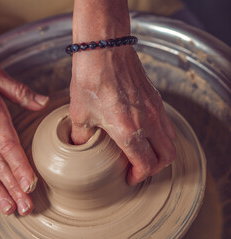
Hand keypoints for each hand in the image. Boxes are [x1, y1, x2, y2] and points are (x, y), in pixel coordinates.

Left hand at [70, 47, 175, 184]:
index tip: (129, 177)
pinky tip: (143, 131)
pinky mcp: (156, 98)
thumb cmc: (90, 79)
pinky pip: (167, 123)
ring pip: (171, 140)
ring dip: (160, 152)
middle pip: (166, 157)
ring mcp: (156, 109)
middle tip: (138, 169)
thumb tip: (79, 146)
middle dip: (154, 168)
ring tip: (143, 152)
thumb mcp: (80, 114)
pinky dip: (161, 134)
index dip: (139, 176)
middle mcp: (149, 122)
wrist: (104, 48)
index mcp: (129, 131)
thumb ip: (81, 136)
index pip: (146, 164)